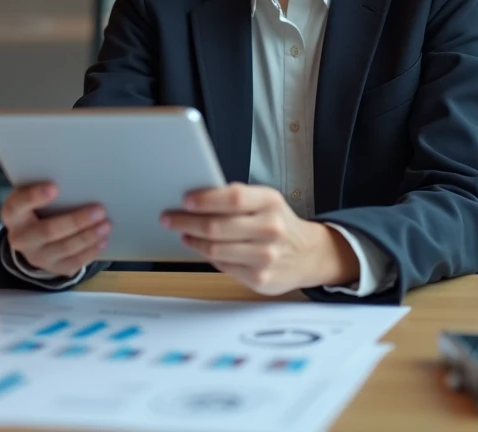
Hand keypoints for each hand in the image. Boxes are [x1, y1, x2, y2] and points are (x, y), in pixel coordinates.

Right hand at [0, 182, 110, 277]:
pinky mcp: (52, 267)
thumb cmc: (36, 208)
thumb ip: (45, 189)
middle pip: (48, 231)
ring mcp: (36, 256)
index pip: (18, 205)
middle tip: (99, 210)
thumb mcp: (32, 196)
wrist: (32, 238)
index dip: (34, 197)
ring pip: (64, 248)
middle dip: (76, 221)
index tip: (55, 187)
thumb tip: (76, 180)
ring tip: (106, 224)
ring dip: (88, 236)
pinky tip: (103, 240)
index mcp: (13, 214)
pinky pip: (73, 262)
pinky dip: (90, 251)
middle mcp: (21, 238)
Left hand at [160, 184, 356, 294]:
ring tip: (184, 234)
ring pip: (215, 249)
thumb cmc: (277, 222)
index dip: (205, 199)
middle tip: (169, 218)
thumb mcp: (265, 202)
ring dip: (193, 241)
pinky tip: (203, 248)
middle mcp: (271, 229)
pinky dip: (208, 256)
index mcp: (270, 202)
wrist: (308, 254)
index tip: (185, 201)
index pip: (233, 198)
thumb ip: (236, 199)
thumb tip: (195, 199)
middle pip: (217, 226)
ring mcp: (266, 256)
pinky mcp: (260, 278)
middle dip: (186, 222)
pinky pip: (222, 265)